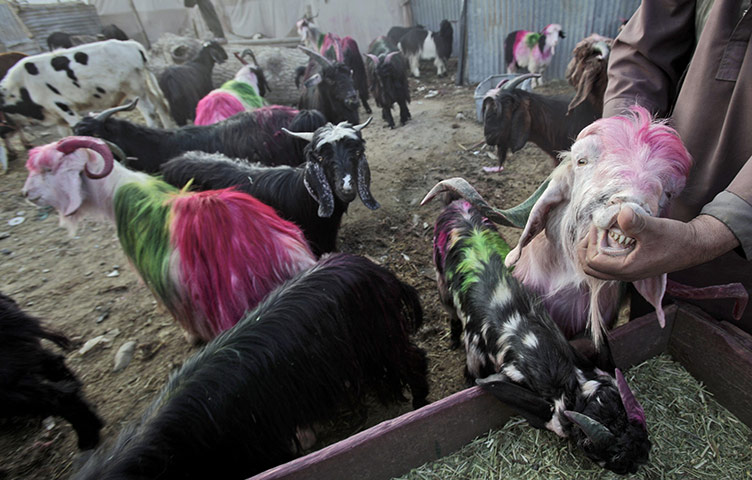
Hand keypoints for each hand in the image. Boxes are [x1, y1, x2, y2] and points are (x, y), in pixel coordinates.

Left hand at [578, 207, 738, 281]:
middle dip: (586, 248)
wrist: (694, 245)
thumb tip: (620, 213)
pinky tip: (610, 234)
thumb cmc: (675, 238)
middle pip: (590, 268)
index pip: (593, 261)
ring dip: (593, 249)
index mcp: (626, 269)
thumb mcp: (654, 227)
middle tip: (595, 229)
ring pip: (597, 267)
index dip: (591, 242)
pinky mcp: (631, 265)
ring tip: (600, 231)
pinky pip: (607, 262)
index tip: (600, 225)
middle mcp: (624, 274)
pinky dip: (602, 250)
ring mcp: (627, 271)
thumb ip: (636, 222)